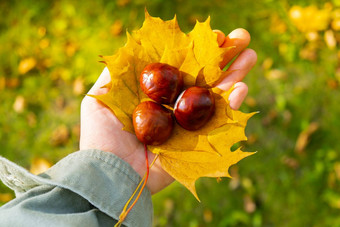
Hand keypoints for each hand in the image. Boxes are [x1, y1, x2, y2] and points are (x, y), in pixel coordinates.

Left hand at [79, 28, 256, 193]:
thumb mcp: (99, 97)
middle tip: (243, 37)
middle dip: (224, 58)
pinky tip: (241, 87)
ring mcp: (189, 124)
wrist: (111, 173)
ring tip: (251, 54)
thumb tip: (133, 47)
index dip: (198, 50)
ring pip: (217, 95)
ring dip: (235, 74)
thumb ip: (116, 73)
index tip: (214, 35)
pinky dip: (233, 105)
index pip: (182, 66)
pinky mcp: (198, 143)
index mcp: (157, 94)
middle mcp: (175, 106)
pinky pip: (220, 123)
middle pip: (204, 77)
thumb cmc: (101, 136)